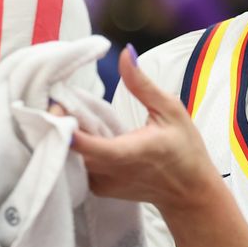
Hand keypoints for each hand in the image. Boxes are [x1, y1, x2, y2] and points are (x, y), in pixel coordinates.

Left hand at [70, 47, 216, 213]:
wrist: (190, 194)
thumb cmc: (185, 150)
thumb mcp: (170, 110)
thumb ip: (142, 84)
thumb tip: (125, 52)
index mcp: (128, 153)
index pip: (85, 144)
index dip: (64, 125)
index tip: (57, 103)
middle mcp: (110, 173)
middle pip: (69, 149)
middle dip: (61, 124)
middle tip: (59, 100)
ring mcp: (102, 185)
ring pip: (70, 159)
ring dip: (66, 136)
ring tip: (68, 114)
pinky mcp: (98, 189)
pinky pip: (77, 167)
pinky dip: (75, 149)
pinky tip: (81, 133)